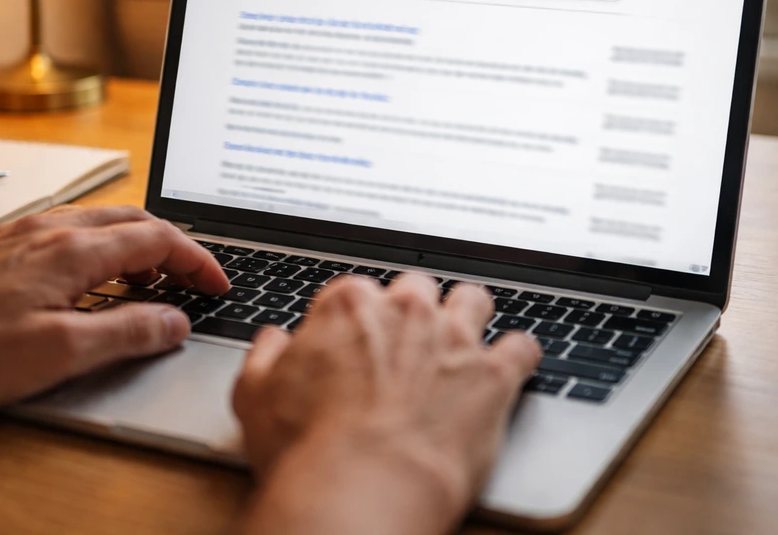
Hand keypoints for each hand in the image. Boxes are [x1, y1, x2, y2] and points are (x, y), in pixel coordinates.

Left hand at [0, 206, 227, 414]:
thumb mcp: (58, 354)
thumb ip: (126, 333)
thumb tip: (175, 321)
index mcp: (73, 251)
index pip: (158, 239)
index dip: (198, 260)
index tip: (218, 283)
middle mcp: (53, 229)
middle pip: (135, 219)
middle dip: (175, 246)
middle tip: (194, 279)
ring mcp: (26, 232)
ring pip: (103, 220)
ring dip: (140, 242)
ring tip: (153, 277)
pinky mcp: (5, 244)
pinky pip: (72, 228)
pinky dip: (105, 244)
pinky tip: (95, 273)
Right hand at [233, 273, 540, 534]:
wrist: (361, 488)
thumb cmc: (307, 448)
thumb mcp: (255, 396)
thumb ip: (265, 357)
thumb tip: (273, 341)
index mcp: (348, 306)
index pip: (358, 292)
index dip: (358, 320)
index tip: (358, 343)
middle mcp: (405, 310)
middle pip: (417, 289)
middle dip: (414, 312)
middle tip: (408, 345)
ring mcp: (454, 338)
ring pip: (473, 300)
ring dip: (469, 316)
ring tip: (464, 341)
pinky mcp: (493, 374)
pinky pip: (522, 347)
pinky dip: (518, 355)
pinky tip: (512, 365)